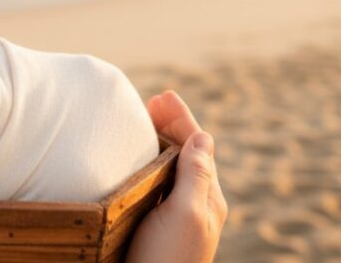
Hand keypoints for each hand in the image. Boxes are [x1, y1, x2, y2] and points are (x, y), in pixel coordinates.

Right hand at [125, 90, 227, 262]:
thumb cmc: (168, 260)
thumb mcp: (186, 213)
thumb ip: (196, 174)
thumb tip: (205, 136)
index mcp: (207, 197)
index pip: (198, 145)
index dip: (181, 118)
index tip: (163, 95)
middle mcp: (194, 204)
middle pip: (186, 152)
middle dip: (170, 124)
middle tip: (150, 102)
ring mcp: (175, 215)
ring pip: (171, 167)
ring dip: (158, 141)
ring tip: (142, 123)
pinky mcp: (155, 225)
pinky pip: (157, 184)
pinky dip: (147, 162)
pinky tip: (134, 163)